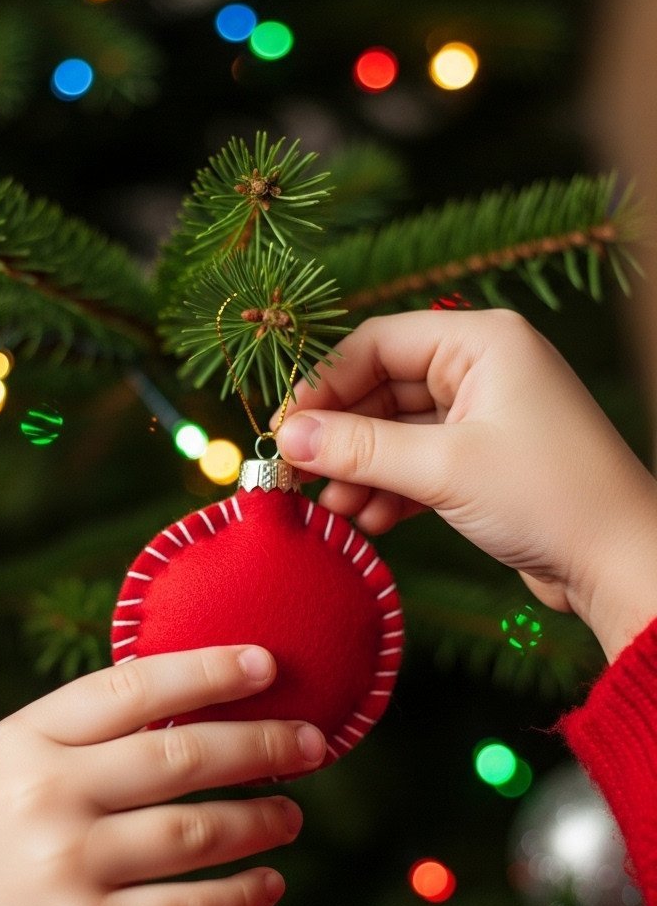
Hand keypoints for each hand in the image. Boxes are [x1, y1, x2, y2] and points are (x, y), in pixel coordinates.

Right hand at [0, 647, 322, 905]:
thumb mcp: (12, 766)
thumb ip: (88, 736)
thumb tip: (204, 703)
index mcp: (25, 739)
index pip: (133, 688)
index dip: (209, 671)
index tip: (269, 664)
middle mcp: (45, 794)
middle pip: (180, 756)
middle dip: (262, 745)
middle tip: (313, 745)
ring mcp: (65, 866)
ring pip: (196, 832)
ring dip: (262, 821)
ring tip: (291, 815)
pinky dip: (241, 896)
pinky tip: (268, 883)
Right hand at [277, 309, 656, 661]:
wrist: (620, 564)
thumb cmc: (548, 498)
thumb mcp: (443, 469)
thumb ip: (359, 449)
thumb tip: (287, 438)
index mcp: (482, 341)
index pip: (378, 343)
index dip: (325, 384)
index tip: (285, 430)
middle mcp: (484, 369)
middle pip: (383, 389)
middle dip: (341, 437)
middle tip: (297, 478)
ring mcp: (486, 417)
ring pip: (398, 433)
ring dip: (361, 472)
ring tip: (333, 513)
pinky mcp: (486, 463)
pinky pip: (420, 465)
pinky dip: (391, 491)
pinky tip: (368, 523)